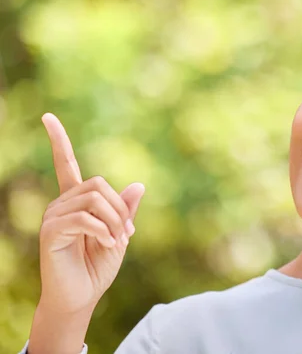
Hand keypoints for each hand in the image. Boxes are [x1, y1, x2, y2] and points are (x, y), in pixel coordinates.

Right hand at [37, 113, 144, 314]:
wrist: (81, 297)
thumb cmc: (97, 266)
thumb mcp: (119, 234)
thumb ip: (125, 210)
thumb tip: (138, 184)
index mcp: (76, 201)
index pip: (65, 164)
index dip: (58, 141)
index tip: (48, 117)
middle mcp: (61, 204)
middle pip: (97, 184)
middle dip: (120, 208)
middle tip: (126, 234)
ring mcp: (54, 217)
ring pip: (94, 199)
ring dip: (114, 221)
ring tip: (117, 242)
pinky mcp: (51, 232)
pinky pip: (85, 218)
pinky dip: (104, 230)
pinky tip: (108, 244)